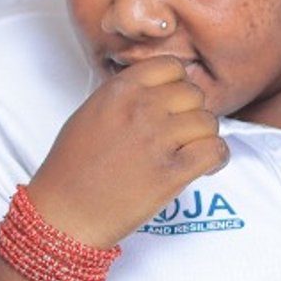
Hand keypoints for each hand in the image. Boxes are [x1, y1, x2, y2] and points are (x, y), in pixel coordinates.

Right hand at [26, 56, 227, 247]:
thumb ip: (125, 97)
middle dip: (191, 113)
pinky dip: (216, 159)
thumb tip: (160, 93)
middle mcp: (140, 108)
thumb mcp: (90, 114)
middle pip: (193, 94)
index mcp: (118, 90)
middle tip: (180, 135)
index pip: (171, 67)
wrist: (64, 213)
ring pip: (208, 121)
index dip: (176, 86)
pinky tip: (204, 167)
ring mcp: (157, 139)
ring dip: (204, 137)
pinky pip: (216, 150)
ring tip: (190, 153)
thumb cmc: (71, 168)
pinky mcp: (171, 172)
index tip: (172, 105)